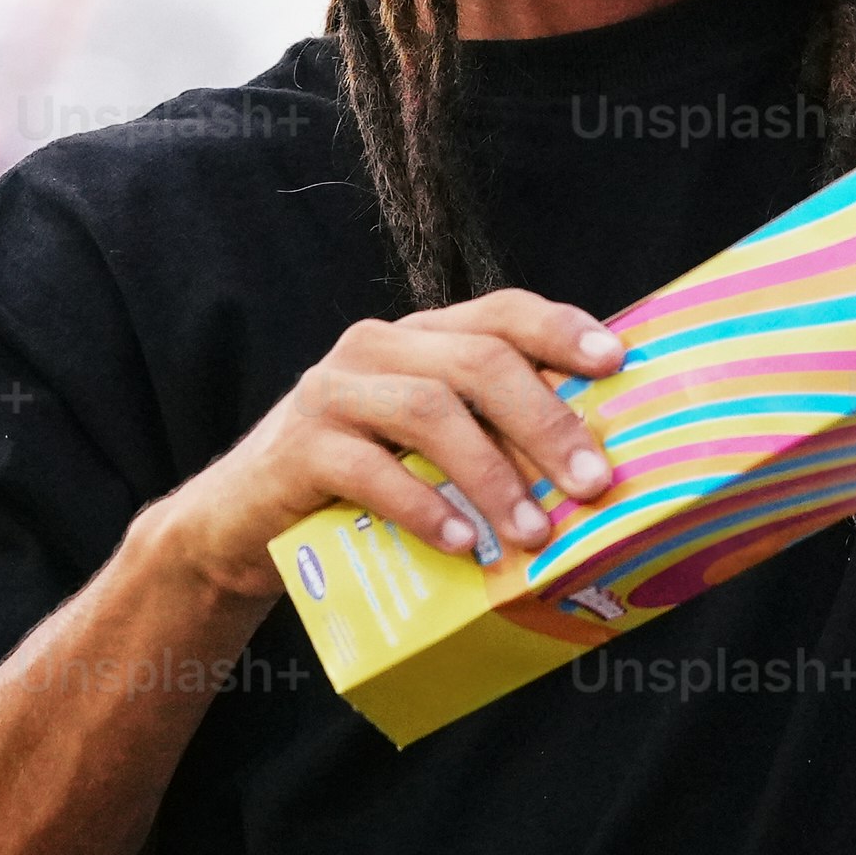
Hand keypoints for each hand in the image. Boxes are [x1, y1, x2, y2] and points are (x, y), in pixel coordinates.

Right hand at [136, 293, 627, 598]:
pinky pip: (371, 469)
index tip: (617, 362)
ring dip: (493, 474)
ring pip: (430, 411)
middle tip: (594, 483)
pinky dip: (425, 507)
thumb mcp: (424, 450)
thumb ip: (488, 438)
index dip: (561, 329)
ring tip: (534, 532)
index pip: (501, 311)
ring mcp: (333, 392)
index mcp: (419, 337)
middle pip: (478, 361)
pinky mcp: (298, 447)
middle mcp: (377, 347)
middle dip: (546, 421)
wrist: (238, 525)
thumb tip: (595, 475)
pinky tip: (463, 542)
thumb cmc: (356, 488)